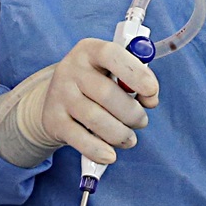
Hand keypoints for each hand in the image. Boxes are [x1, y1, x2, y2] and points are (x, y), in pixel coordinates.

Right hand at [0, 38, 159, 168]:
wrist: (54, 101)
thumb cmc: (96, 85)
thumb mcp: (112, 73)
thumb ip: (135, 80)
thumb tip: (151, 98)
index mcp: (90, 50)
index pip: (112, 54)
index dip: (135, 73)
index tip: (152, 91)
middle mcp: (71, 69)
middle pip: (107, 94)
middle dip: (133, 113)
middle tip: (141, 121)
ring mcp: (59, 95)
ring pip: (96, 120)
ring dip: (120, 134)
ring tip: (129, 138)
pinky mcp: (53, 121)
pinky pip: (80, 139)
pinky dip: (98, 150)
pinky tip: (110, 155)